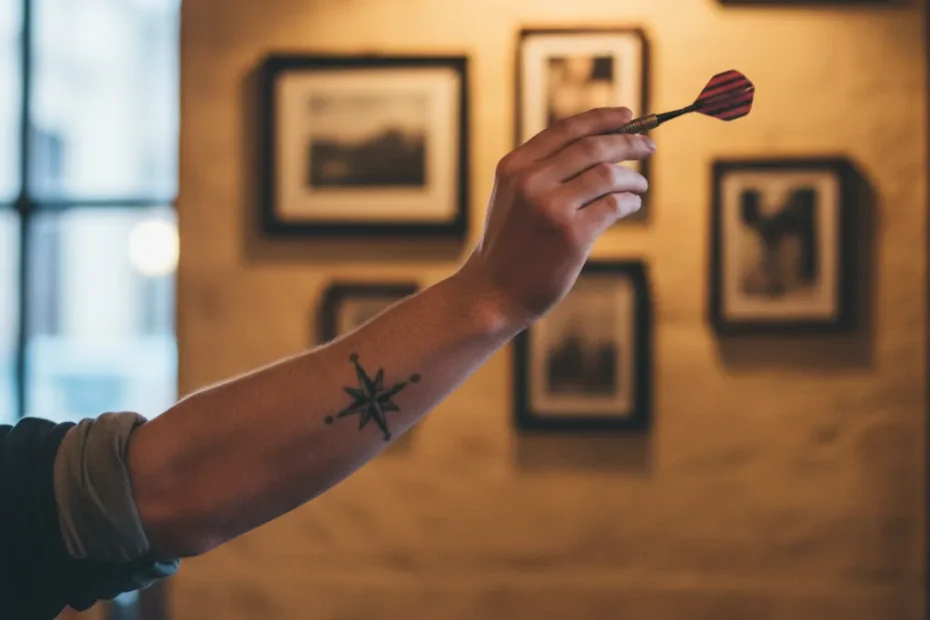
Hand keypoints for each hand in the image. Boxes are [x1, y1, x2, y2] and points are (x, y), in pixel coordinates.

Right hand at [459, 107, 654, 328]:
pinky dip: (629, 201)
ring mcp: (551, 208)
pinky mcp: (571, 235)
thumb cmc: (508, 246)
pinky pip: (613, 205)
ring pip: (608, 175)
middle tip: (649, 146)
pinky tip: (631, 204)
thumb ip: (542, 170)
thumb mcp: (511, 197)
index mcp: (515, 167)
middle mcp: (531, 182)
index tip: (627, 115)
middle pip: (592, 147)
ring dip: (632, 177)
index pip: (566, 130)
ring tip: (640, 185)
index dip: (602, 118)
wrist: (493, 292)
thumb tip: (598, 146)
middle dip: (628, 142)